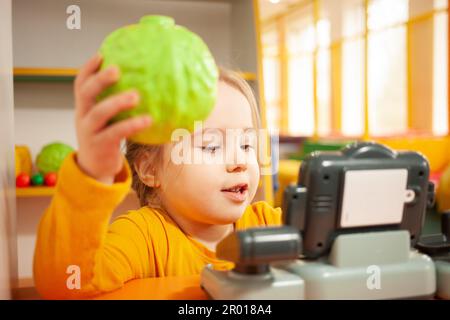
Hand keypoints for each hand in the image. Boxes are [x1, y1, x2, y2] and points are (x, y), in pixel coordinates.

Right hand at [74, 53, 150, 183]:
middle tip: (117, 70)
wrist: (95, 170)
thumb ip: (116, 105)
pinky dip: (132, 125)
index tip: (101, 54)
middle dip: (99, 79)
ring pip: (100, 113)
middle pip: (85, 93)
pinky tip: (148, 119)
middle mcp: (83, 117)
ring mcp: (90, 132)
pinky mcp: (101, 146)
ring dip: (117, 102)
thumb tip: (144, 86)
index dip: (88, 68)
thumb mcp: (105, 121)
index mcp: (84, 108)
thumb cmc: (106, 139)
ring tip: (136, 95)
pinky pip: (116, 133)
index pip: (80, 83)